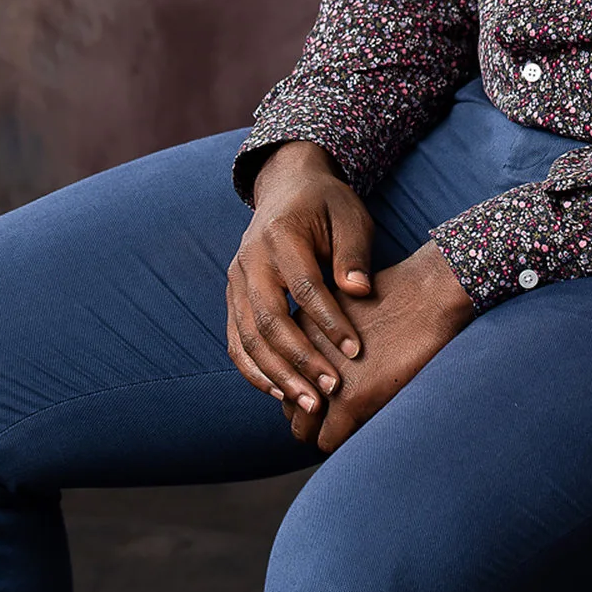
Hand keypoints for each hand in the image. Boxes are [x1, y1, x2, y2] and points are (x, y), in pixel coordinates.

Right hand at [225, 142, 374, 429]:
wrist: (287, 187)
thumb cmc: (327, 205)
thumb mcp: (350, 215)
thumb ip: (353, 253)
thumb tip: (359, 291)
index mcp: (281, 235)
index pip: (304, 287)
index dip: (329, 322)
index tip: (356, 351)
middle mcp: (250, 259)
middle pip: (269, 319)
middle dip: (301, 360)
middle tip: (331, 390)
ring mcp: (236, 280)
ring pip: (249, 337)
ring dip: (278, 375)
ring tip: (310, 403)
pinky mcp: (233, 297)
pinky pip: (236, 341)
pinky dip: (254, 371)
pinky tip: (280, 392)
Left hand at [309, 242, 474, 455]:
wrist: (430, 294)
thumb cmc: (399, 295)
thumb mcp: (346, 307)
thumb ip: (325, 335)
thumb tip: (323, 367)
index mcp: (298, 329)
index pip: (286, 376)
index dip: (307, 387)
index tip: (330, 391)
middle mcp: (302, 356)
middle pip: (289, 403)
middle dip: (311, 412)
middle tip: (338, 412)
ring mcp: (325, 380)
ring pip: (304, 429)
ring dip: (323, 430)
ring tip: (349, 423)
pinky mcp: (351, 400)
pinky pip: (329, 441)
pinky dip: (342, 441)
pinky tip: (363, 425)